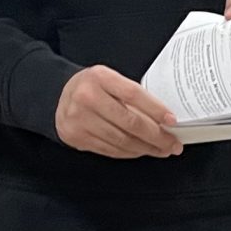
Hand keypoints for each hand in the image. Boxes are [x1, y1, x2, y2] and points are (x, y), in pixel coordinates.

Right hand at [54, 65, 182, 158]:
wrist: (58, 97)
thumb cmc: (92, 88)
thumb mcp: (109, 80)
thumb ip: (132, 95)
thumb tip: (164, 120)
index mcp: (100, 77)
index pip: (134, 94)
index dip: (156, 110)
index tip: (172, 121)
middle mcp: (87, 97)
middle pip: (130, 122)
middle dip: (157, 137)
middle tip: (173, 144)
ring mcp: (79, 119)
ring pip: (122, 140)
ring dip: (147, 148)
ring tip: (161, 150)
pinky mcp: (77, 137)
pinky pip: (111, 150)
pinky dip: (130, 153)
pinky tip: (141, 151)